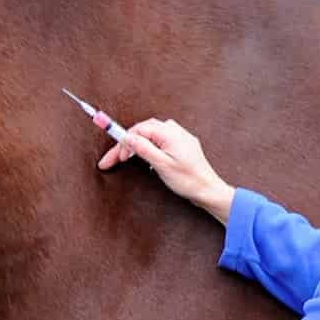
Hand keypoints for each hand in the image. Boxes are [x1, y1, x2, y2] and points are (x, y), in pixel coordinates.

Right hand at [97, 118, 235, 222]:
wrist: (208, 190)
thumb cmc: (188, 180)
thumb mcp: (161, 165)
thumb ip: (143, 149)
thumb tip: (127, 138)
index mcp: (169, 133)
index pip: (138, 131)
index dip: (122, 144)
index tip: (112, 158)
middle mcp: (175, 130)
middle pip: (143, 130)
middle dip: (126, 143)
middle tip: (114, 159)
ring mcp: (180, 136)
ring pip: (152, 132)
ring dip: (137, 142)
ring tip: (126, 156)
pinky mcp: (183, 144)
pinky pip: (161, 137)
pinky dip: (149, 144)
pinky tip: (146, 155)